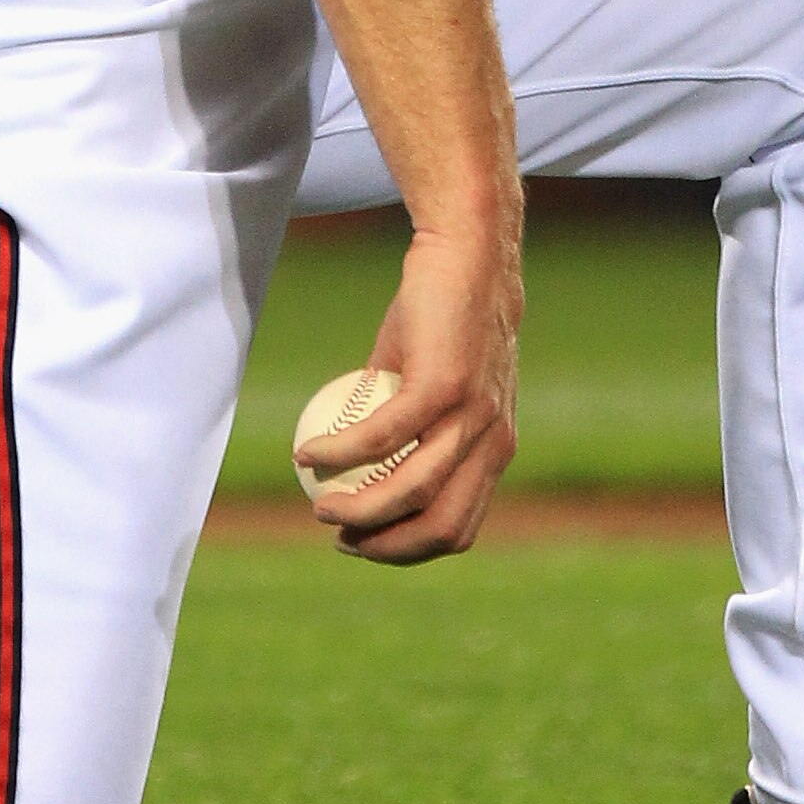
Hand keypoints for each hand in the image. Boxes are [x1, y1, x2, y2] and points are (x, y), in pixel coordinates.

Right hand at [298, 213, 520, 563]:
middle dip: (385, 547)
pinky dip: (340, 453)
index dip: (407, 548)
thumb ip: (413, 424)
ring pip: (410, 491)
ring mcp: (471, 416)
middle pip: (439, 527)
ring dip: (359, 511)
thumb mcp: (435, 381)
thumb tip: (363, 464)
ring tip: (319, 505)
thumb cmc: (445, 316)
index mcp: (494, 449)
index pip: (456, 526)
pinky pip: (381, 436)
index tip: (362, 542)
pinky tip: (308, 453)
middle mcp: (492, 441)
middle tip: (339, 537)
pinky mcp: (443, 386)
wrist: (468, 255)